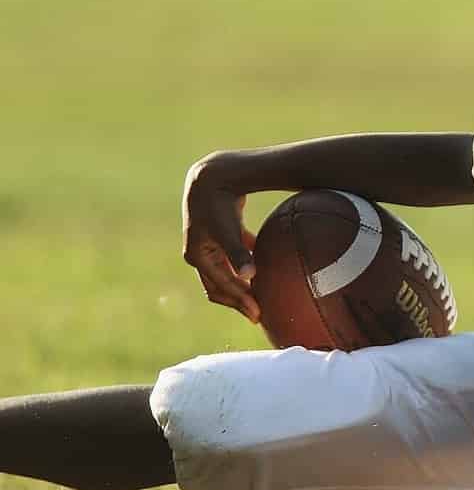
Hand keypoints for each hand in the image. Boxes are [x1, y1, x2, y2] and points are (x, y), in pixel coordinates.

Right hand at [182, 153, 260, 321]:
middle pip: (218, 286)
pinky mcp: (215, 234)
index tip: (258, 314)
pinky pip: (230, 256)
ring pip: (223, 274)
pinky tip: (259, 267)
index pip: (220, 288)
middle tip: (257, 314)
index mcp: (198, 256)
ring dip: (240, 286)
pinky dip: (243, 264)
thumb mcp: (228, 230)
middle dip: (237, 301)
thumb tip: (250, 275)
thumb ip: (238, 253)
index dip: (239, 302)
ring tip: (258, 296)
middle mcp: (198, 253)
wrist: (212, 175)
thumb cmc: (219, 203)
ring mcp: (205, 244)